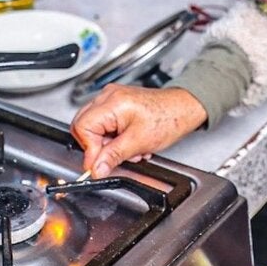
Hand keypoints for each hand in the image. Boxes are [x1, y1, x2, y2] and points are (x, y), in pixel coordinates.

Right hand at [70, 84, 207, 177]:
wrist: (183, 108)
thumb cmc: (168, 118)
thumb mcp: (139, 142)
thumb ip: (113, 156)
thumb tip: (96, 169)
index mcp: (112, 102)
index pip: (83, 127)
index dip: (89, 149)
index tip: (97, 164)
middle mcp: (108, 96)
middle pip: (84, 126)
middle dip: (98, 146)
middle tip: (113, 156)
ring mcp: (112, 98)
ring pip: (94, 127)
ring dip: (109, 144)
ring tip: (129, 148)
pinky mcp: (117, 104)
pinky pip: (104, 123)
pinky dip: (114, 137)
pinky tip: (129, 142)